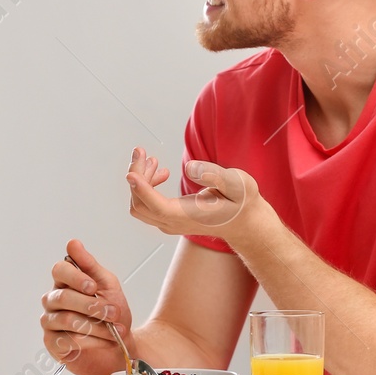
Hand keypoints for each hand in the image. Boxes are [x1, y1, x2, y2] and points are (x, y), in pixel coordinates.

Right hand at [40, 239, 135, 374]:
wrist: (120, 348)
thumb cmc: (112, 315)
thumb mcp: (108, 286)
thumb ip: (90, 265)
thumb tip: (73, 243)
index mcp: (66, 282)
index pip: (59, 270)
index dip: (75, 277)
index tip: (93, 287)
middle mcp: (53, 300)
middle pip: (63, 297)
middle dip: (92, 306)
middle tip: (112, 313)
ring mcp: (50, 322)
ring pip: (66, 319)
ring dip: (94, 325)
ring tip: (113, 330)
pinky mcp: (52, 343)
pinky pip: (65, 340)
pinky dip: (88, 341)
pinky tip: (101, 341)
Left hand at [125, 148, 270, 246]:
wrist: (245, 223)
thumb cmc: (242, 203)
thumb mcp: (238, 185)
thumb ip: (215, 176)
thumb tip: (190, 168)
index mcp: (187, 216)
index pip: (154, 205)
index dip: (141, 188)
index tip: (130, 172)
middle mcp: (173, 223)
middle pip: (139, 204)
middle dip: (136, 175)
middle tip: (142, 151)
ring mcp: (169, 223)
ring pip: (139, 204)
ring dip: (140, 180)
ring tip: (153, 160)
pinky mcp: (168, 218)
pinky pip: (146, 204)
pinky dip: (146, 186)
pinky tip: (162, 173)